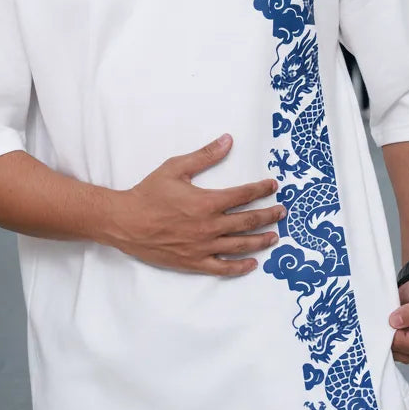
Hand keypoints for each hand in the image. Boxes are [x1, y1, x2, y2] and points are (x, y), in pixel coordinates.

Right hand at [113, 134, 284, 277]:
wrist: (126, 222)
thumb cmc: (149, 193)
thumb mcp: (176, 168)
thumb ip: (204, 155)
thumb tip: (228, 140)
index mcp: (207, 202)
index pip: (243, 195)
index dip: (261, 189)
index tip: (273, 185)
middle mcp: (209, 227)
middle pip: (247, 221)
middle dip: (268, 215)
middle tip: (282, 211)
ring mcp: (202, 247)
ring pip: (239, 246)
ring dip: (260, 241)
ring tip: (275, 237)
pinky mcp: (193, 263)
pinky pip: (222, 268)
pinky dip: (239, 267)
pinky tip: (252, 264)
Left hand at [388, 277, 408, 366]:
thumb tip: (396, 322)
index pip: (403, 343)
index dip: (391, 330)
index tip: (388, 316)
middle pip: (396, 349)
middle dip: (388, 333)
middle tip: (388, 315)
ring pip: (391, 351)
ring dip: (385, 334)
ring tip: (391, 317)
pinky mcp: (404, 351)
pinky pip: (390, 349)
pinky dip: (385, 336)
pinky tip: (388, 323)